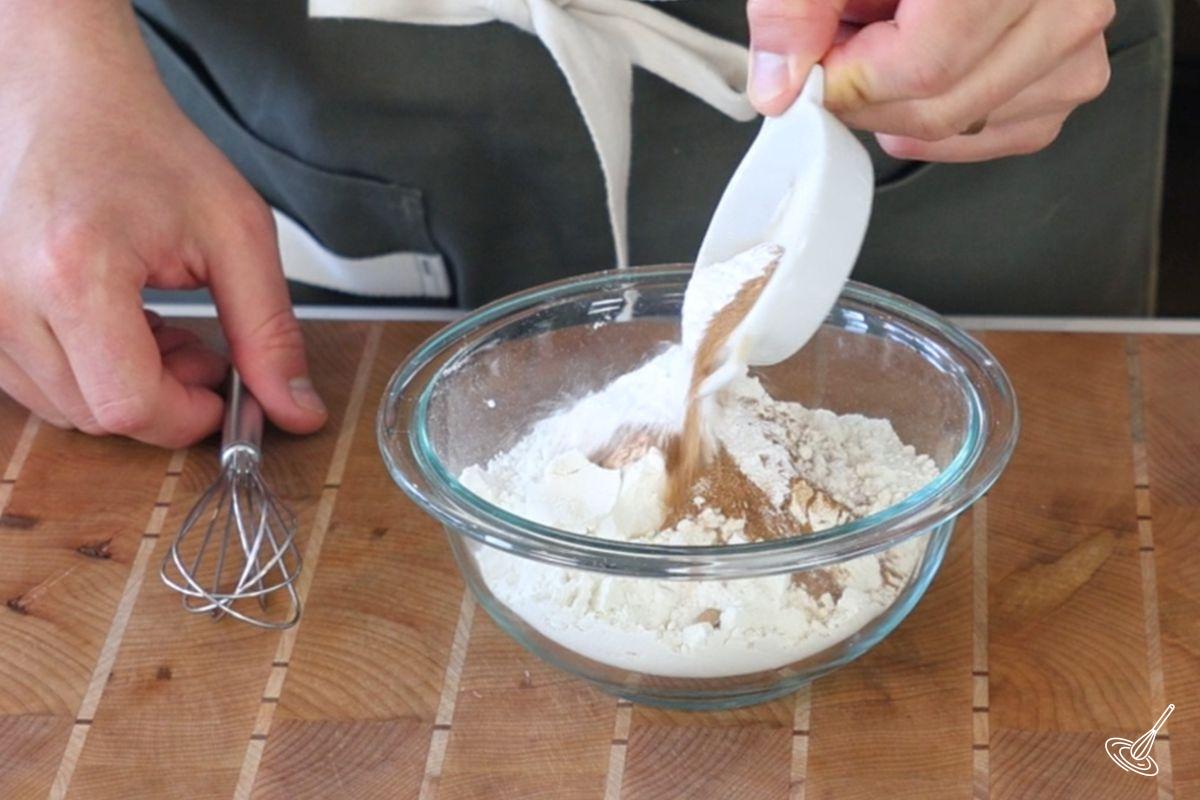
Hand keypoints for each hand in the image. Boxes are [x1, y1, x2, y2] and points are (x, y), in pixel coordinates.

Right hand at [0, 1, 326, 446]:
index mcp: (75, 272)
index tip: (221, 389)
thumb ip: (269, 332)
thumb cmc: (144, 147)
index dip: (187, 414)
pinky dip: (88, 372)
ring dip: (127, 387)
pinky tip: (121, 327)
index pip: (128, 405)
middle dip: (166, 398)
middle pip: (98, 414)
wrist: (66, 98)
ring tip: (164, 327)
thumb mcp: (235, 235)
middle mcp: (7, 296)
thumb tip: (296, 411)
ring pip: (65, 407)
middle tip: (204, 350)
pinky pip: (35, 383)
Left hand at [746, 0, 1113, 160]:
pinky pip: (1015, 130)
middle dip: (869, 98)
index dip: (850, 82)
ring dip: (906, 108)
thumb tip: (781, 84)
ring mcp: (1079, 31)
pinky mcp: (1079, 62)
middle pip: (943, 105)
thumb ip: (796, 7)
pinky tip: (924, 80)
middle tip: (838, 56)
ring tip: (884, 44)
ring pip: (974, 123)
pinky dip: (956, 123)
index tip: (813, 69)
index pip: (923, 66)